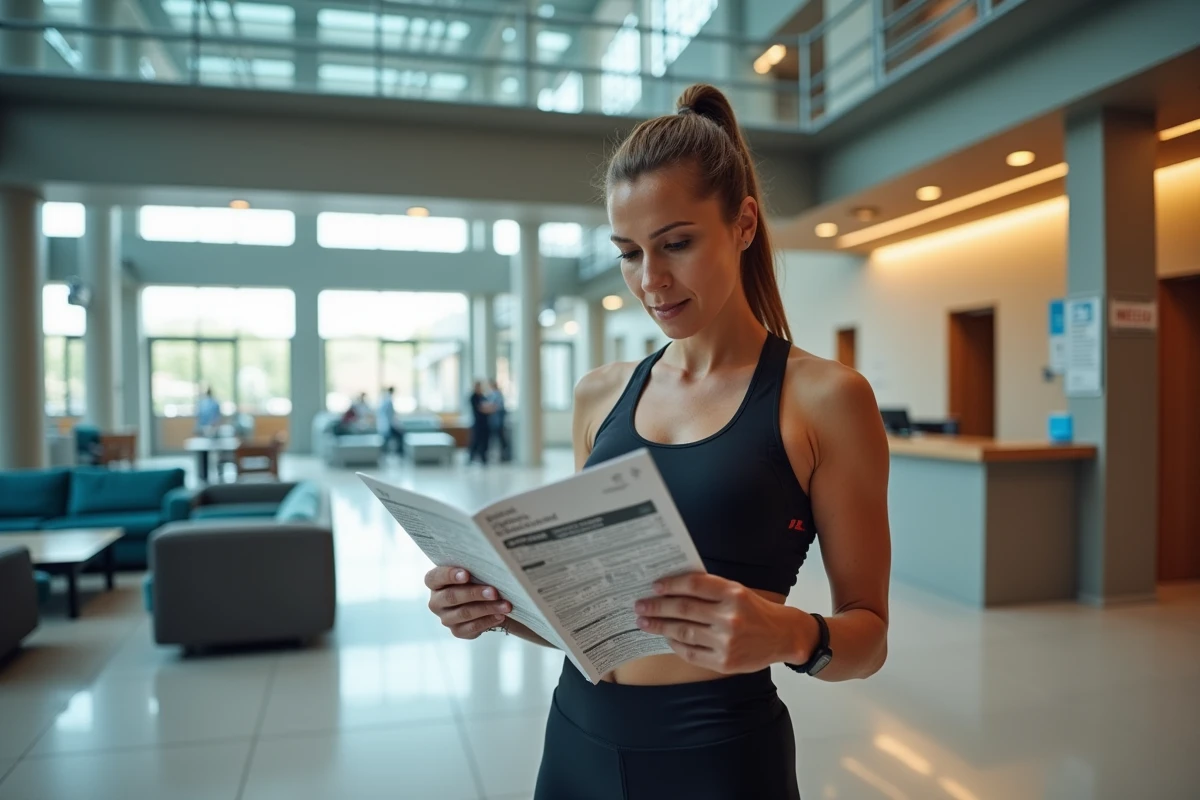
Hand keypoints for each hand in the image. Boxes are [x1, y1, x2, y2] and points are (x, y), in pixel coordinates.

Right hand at [425, 566, 511, 639]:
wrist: (484, 600)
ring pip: (464, 613)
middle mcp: (436, 602)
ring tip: (505, 605)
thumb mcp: (472, 571)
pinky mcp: (457, 631)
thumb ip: (474, 567)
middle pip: (451, 597)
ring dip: (487, 608)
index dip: (449, 575)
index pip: (434, 578)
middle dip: (474, 593)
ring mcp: (446, 618)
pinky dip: (488, 621)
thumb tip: (491, 561)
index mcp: (435, 582)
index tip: (467, 574)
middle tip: (494, 592)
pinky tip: (501, 615)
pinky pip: (472, 628)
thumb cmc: (476, 578)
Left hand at [634, 573, 815, 673]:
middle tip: (639, 606)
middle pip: (683, 609)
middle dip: (657, 607)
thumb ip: (710, 589)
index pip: (693, 585)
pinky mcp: (724, 662)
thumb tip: (671, 588)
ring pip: (683, 631)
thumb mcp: (738, 591)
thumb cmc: (756, 610)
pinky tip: (666, 638)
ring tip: (645, 622)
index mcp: (733, 594)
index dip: (670, 584)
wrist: (784, 636)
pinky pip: (691, 653)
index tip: (654, 586)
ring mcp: (726, 642)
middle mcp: (730, 617)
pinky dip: (675, 644)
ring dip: (659, 626)